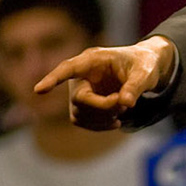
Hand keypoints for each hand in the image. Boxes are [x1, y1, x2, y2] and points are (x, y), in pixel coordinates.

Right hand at [34, 36, 176, 131]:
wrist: (146, 69)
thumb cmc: (144, 64)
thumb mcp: (145, 72)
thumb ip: (135, 86)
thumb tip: (125, 103)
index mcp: (93, 59)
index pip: (68, 69)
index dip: (53, 79)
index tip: (38, 91)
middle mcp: (82, 75)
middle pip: (79, 98)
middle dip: (102, 106)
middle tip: (125, 104)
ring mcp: (81, 91)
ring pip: (79, 113)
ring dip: (102, 117)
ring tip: (123, 109)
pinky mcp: (84, 105)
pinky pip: (82, 121)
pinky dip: (99, 125)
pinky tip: (116, 121)